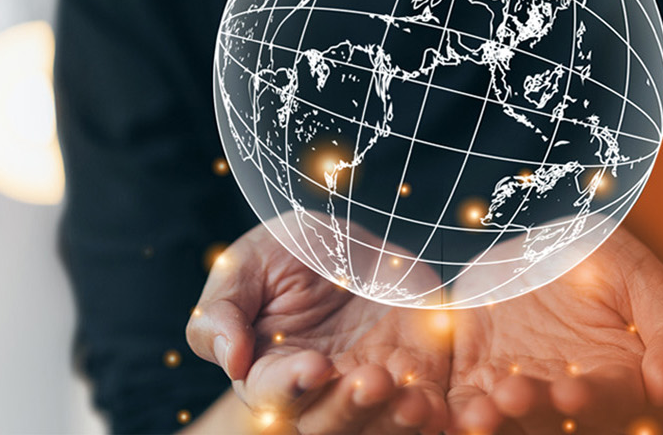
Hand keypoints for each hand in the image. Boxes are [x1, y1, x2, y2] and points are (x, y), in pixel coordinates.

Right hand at [186, 217, 450, 433]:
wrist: (357, 246)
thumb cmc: (290, 254)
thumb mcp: (247, 265)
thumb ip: (223, 310)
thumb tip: (227, 359)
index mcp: (267, 372)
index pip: (274, 393)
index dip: (292, 385)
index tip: (315, 366)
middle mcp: (319, 395)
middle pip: (326, 424)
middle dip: (349, 408)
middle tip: (370, 379)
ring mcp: (370, 393)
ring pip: (377, 428)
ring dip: (394, 423)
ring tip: (411, 401)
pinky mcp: (417, 386)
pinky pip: (426, 416)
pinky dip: (433, 420)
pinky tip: (439, 407)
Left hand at [446, 228, 662, 434]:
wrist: (528, 235)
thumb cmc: (596, 257)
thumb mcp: (641, 278)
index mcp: (616, 380)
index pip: (608, 402)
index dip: (590, 400)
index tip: (572, 391)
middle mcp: (565, 395)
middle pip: (551, 420)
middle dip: (532, 410)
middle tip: (510, 395)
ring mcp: (516, 390)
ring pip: (505, 420)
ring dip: (489, 420)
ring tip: (476, 412)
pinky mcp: (472, 380)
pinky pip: (460, 403)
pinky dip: (450, 411)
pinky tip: (441, 411)